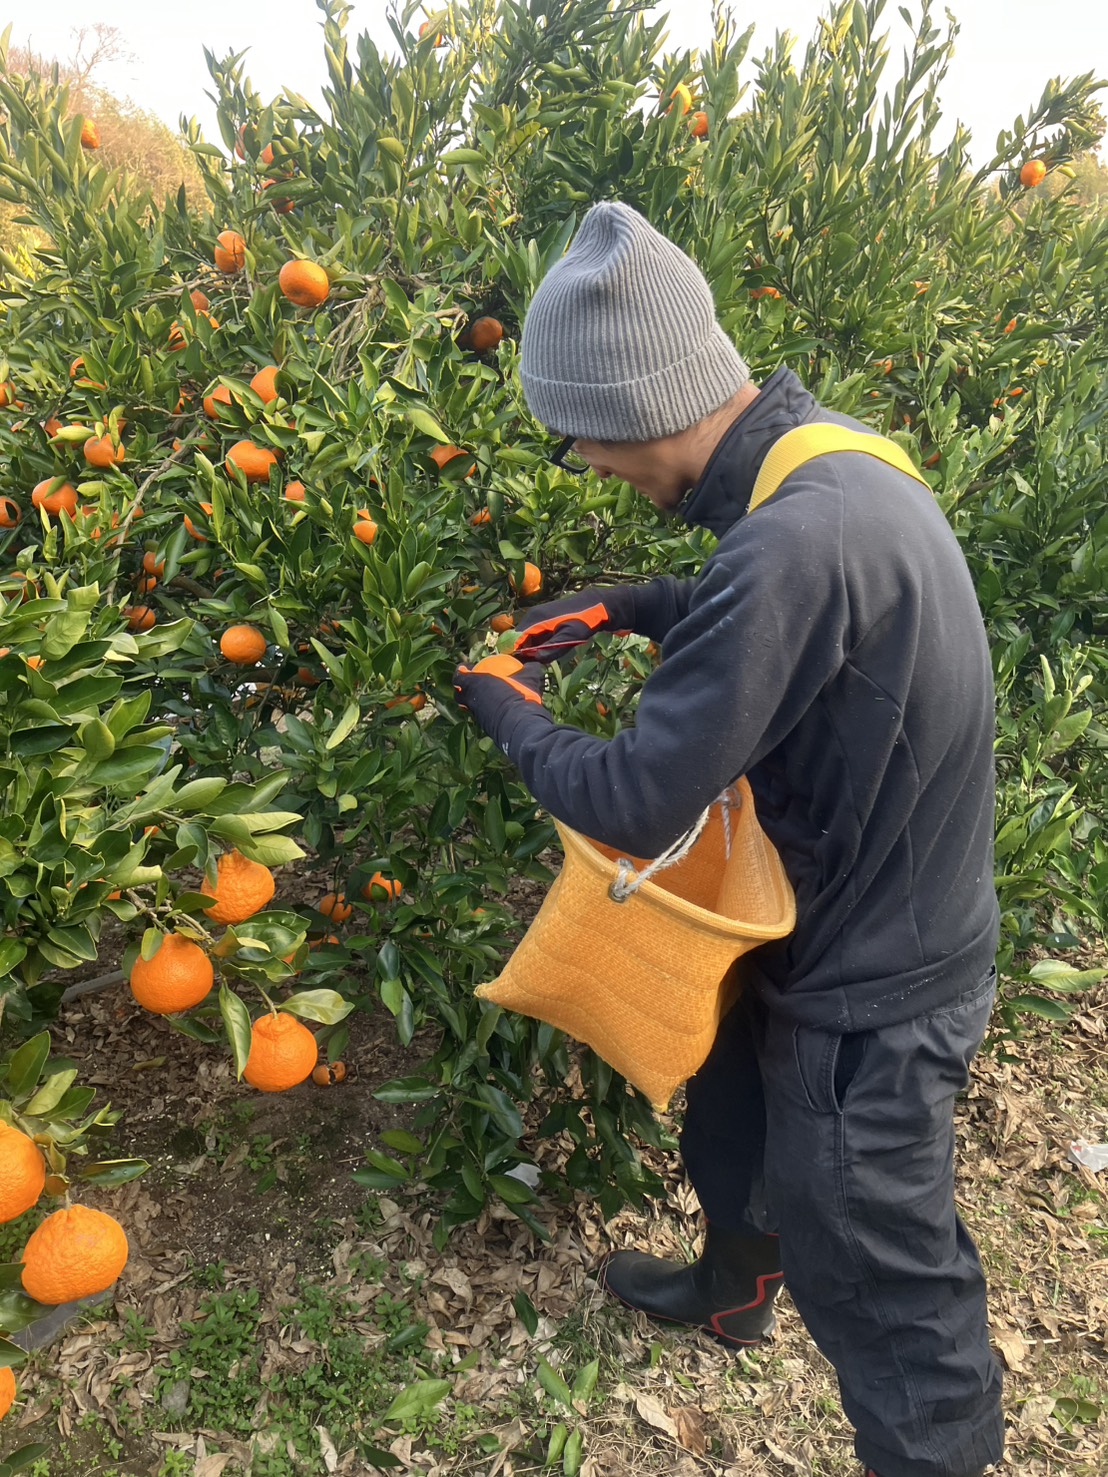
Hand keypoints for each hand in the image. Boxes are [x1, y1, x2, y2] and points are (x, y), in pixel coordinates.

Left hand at [453, 653, 545, 741]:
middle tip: (472, 683)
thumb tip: (534, 665)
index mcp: (474, 683)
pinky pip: (481, 716)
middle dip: (462, 689)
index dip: (461, 671)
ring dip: (473, 701)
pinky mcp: (484, 727)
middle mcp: (470, 700)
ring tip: (483, 697)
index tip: (466, 667)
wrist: (519, 723)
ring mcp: (476, 715)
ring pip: (469, 707)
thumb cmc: (518, 696)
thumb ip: (530, 668)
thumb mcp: (529, 677)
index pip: (459, 675)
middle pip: (459, 694)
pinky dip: (486, 711)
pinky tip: (497, 710)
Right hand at [512, 586, 635, 663]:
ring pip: (526, 638)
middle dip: (523, 654)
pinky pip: (534, 635)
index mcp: (535, 619)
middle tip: (534, 668)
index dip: (517, 656)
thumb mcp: (569, 638)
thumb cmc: (584, 621)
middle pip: (518, 640)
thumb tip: (534, 660)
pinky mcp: (543, 620)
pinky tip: (546, 653)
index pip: (515, 640)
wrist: (596, 605)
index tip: (525, 669)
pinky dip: (537, 645)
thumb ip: (552, 649)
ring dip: (530, 650)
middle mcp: (532, 616)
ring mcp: (537, 617)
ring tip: (541, 662)